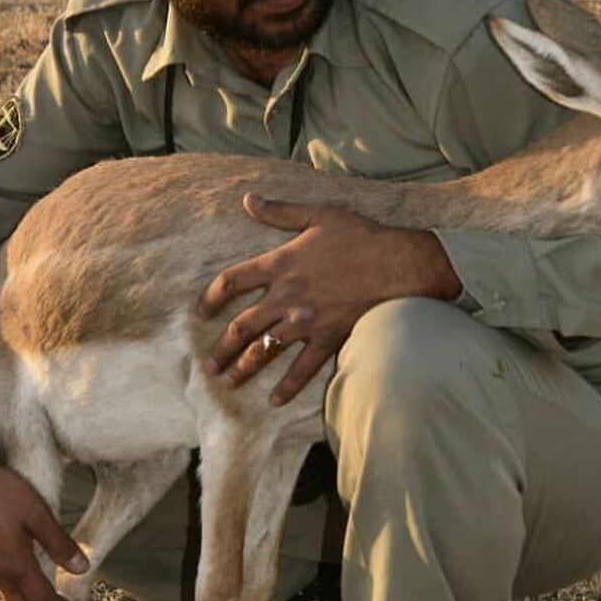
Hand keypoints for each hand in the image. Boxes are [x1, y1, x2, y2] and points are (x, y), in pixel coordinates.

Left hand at [199, 194, 460, 405]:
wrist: (396, 265)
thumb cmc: (359, 236)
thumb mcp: (317, 215)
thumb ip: (279, 211)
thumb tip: (248, 200)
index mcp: (279, 264)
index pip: (231, 282)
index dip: (212, 297)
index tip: (204, 312)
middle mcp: (285, 297)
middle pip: (241, 327)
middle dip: (222, 349)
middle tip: (209, 364)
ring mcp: (305, 322)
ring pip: (264, 351)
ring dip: (242, 369)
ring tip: (227, 382)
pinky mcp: (327, 339)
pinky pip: (302, 369)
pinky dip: (287, 387)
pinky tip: (274, 400)